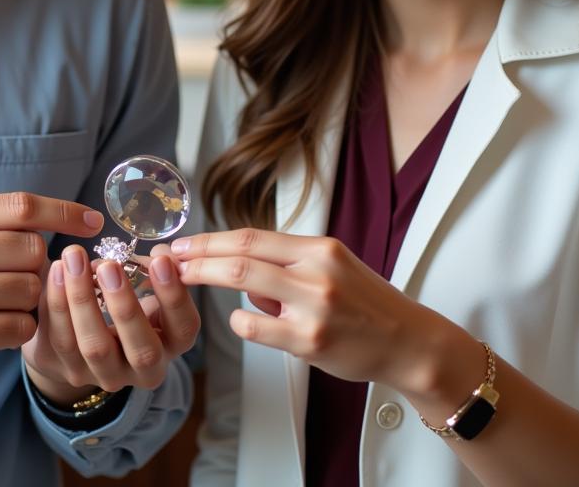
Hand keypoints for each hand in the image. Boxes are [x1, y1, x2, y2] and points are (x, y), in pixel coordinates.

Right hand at [0, 193, 104, 407]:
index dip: (65, 212)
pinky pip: (21, 327)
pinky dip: (17, 330)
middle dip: (36, 267)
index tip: (94, 222)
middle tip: (13, 280)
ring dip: (27, 302)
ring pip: (32, 290)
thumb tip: (64, 219)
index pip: (21, 206)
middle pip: (34, 249)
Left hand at [22, 243, 199, 404]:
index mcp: (171, 342)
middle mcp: (145, 368)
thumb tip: (157, 252)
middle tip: (109, 266)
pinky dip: (57, 302)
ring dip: (82, 299)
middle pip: (142, 351)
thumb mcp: (142, 285)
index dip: (175, 296)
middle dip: (125, 306)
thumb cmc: (119, 297)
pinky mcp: (72, 371)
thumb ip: (150, 268)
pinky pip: (62, 339)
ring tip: (74, 258)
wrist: (79, 334)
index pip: (184, 329)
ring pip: (95, 346)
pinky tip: (56, 270)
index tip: (159, 260)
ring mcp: (107, 375)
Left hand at [172, 228, 449, 394]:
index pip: (252, 236)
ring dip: (208, 280)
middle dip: (198, 256)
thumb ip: (288, 266)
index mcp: (320, 248)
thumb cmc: (367, 305)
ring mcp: (313, 306)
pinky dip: (241, 322)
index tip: (184, 242)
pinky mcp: (311, 341)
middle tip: (169, 259)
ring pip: (243, 285)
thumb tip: (242, 275)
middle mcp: (316, 271)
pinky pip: (257, 327)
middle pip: (241, 256)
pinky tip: (243, 321)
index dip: (212, 239)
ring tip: (186, 282)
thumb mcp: (333, 268)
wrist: (409, 343)